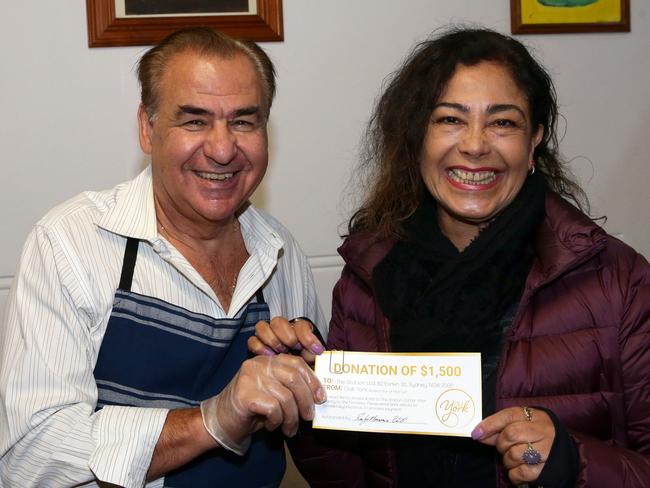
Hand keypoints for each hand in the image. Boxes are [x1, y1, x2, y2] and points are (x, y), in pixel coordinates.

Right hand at [200, 354, 325, 454]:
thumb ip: (291, 387)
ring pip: (286, 397)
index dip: (313, 380)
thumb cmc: (252, 410)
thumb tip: (319, 395)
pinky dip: (277, 421)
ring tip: (289, 428)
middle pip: (294, 378)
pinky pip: (274, 408)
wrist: (220, 422)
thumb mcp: (274, 392)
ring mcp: (250, 378)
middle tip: (308, 417)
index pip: (297, 363)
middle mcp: (258, 364)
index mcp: (267, 360)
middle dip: (306, 401)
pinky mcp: (245, 394)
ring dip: (292, 418)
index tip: (320, 398)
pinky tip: (272, 426)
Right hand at [248, 316, 324, 364]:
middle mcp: (281, 330)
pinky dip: (260, 348)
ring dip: (272, 340)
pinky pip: (252, 341)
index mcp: (297, 330)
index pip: (300, 325)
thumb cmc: (301, 366)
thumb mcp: (311, 361)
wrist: (289, 376)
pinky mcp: (257, 345)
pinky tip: (269, 357)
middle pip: (278, 322)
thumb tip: (318, 352)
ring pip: (262, 327)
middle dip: (286, 335)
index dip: (308, 336)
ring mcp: (268, 336)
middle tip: (294, 347)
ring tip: (280, 352)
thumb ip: (314, 354)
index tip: (316, 349)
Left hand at [471, 406, 554, 484]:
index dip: (490, 424)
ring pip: (514, 455)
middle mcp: (543, 431)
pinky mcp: (548, 469)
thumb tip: (477, 434)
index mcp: (535, 416)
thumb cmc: (535, 436)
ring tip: (512, 459)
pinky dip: (514, 474)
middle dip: (501, 444)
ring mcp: (547, 450)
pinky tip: (517, 470)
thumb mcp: (521, 425)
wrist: (564, 452)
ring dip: (507, 460)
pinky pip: (522, 473)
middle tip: (503, 448)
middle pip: (510, 435)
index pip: (509, 416)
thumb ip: (499, 428)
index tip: (476, 433)